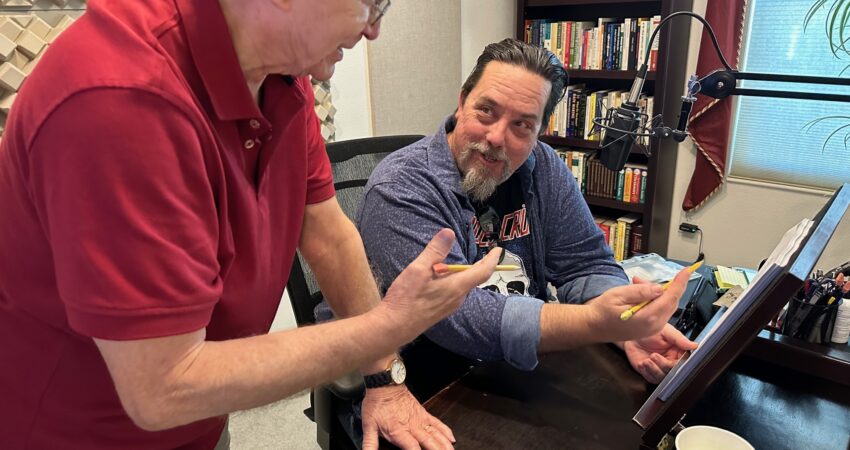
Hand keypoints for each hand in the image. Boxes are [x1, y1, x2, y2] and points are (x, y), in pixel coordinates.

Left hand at [361, 385, 454, 449]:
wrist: (385, 383)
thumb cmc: (376, 404)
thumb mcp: (368, 425)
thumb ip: (369, 444)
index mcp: (399, 432)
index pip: (413, 449)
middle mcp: (413, 427)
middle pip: (430, 443)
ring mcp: (420, 420)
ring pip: (436, 435)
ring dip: (445, 445)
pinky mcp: (424, 413)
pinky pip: (437, 423)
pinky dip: (445, 431)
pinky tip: (451, 439)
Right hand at [379, 229, 500, 342]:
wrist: (394, 327)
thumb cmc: (406, 299)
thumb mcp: (418, 269)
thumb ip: (435, 251)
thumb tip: (449, 232)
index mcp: (457, 287)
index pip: (483, 272)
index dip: (492, 259)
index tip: (498, 250)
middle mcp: (458, 298)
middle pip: (471, 277)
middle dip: (470, 264)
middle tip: (464, 254)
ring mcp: (450, 306)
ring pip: (460, 285)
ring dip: (455, 273)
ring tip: (439, 266)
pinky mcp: (441, 311)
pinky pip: (452, 292)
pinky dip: (448, 282)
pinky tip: (432, 280)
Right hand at [586, 268, 689, 342]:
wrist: (593, 327)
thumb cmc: (603, 310)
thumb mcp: (618, 295)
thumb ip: (640, 291)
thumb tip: (659, 288)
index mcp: (648, 317)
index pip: (670, 297)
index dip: (680, 283)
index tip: (687, 271)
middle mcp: (654, 326)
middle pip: (671, 302)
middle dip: (664, 287)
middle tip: (640, 280)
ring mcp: (653, 329)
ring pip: (666, 306)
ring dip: (657, 293)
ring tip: (634, 285)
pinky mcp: (650, 329)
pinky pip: (660, 311)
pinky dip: (654, 300)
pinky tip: (638, 296)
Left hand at [623, 323, 697, 382]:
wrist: (632, 335)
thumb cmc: (650, 332)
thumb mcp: (666, 331)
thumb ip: (679, 339)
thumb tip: (694, 345)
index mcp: (678, 353)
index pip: (683, 363)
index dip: (679, 364)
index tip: (673, 360)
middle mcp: (670, 362)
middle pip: (673, 372)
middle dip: (663, 365)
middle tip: (654, 355)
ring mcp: (659, 368)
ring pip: (662, 377)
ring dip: (654, 370)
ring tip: (647, 360)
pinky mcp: (649, 372)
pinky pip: (651, 378)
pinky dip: (647, 372)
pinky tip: (642, 363)